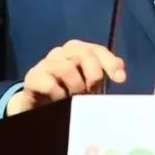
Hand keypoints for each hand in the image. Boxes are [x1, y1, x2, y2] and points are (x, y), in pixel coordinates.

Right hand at [6, 39, 126, 115]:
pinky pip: (50, 84)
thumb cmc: (67, 92)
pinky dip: (60, 96)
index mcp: (76, 50)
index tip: (121, 79)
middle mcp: (61, 52)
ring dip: (76, 87)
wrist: (38, 105)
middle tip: (93, 91)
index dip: (110, 62)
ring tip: (75, 98)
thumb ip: (102, 73)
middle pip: (84, 53)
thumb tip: (121, 70)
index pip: (97, 50)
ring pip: (67, 68)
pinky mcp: (33, 78)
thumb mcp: (88, 83)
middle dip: (94, 74)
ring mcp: (45, 63)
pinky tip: (60, 101)